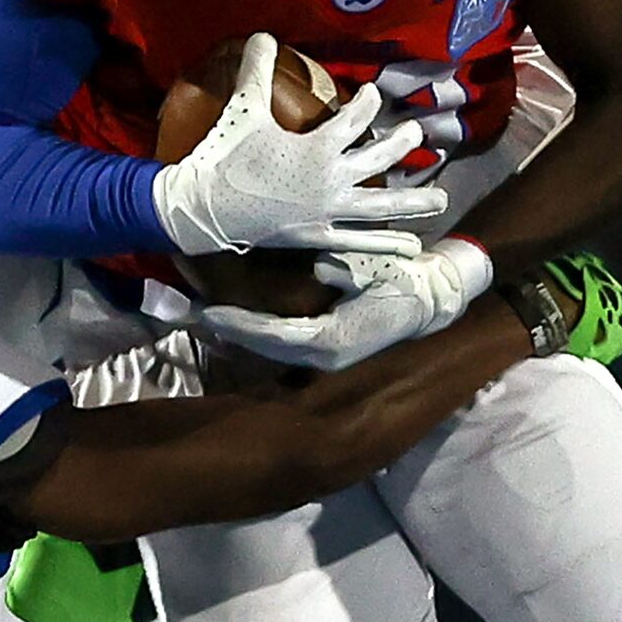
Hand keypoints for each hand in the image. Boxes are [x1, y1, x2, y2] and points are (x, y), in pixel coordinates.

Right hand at [152, 33, 446, 255]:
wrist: (204, 208)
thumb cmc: (225, 156)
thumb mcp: (242, 108)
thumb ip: (255, 70)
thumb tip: (262, 34)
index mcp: (318, 148)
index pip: (355, 119)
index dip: (368, 103)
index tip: (373, 95)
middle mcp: (332, 181)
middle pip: (377, 159)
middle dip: (399, 144)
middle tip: (414, 133)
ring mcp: (328, 212)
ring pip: (380, 206)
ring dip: (412, 202)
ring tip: (440, 199)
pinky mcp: (318, 236)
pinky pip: (359, 241)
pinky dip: (385, 243)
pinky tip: (411, 245)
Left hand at [202, 235, 493, 370]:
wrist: (429, 302)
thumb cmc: (403, 281)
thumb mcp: (373, 269)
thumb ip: (343, 268)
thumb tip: (319, 263)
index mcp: (334, 339)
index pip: (274, 335)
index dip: (239, 325)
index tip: (209, 313)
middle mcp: (324, 356)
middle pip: (264, 347)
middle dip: (228, 331)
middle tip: (192, 314)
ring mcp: (325, 358)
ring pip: (270, 350)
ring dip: (238, 335)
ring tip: (204, 317)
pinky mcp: (326, 352)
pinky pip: (282, 346)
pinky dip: (256, 334)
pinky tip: (234, 323)